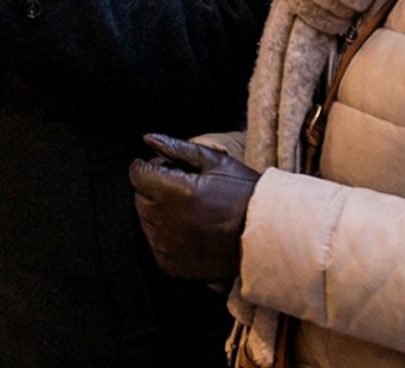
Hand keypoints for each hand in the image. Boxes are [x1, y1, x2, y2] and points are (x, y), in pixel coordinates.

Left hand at [127, 134, 260, 283]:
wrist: (267, 238)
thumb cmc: (245, 196)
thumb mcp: (216, 162)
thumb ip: (177, 148)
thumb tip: (148, 139)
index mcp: (174, 192)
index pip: (137, 174)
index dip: (152, 167)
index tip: (169, 168)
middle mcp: (166, 221)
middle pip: (140, 197)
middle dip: (155, 189)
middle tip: (184, 189)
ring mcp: (167, 246)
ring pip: (146, 221)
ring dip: (159, 212)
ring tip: (190, 211)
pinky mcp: (171, 264)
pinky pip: (155, 244)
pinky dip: (166, 236)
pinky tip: (190, 230)